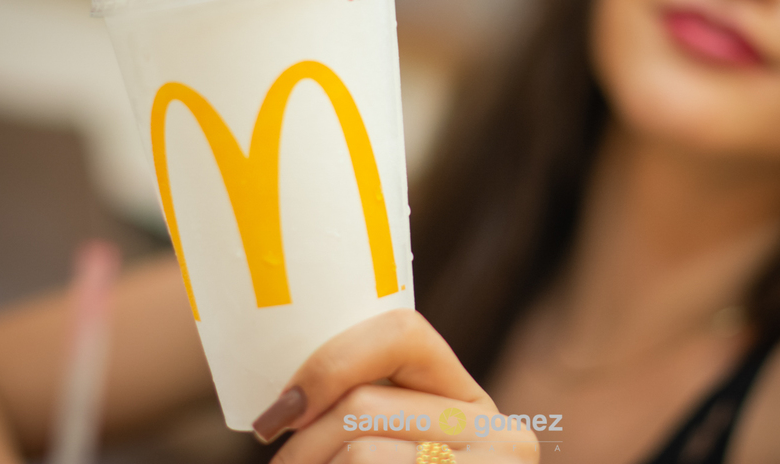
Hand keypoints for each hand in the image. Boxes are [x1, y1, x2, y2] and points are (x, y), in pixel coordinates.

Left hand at [254, 309, 538, 462]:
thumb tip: (276, 397)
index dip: (330, 362)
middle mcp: (503, 432)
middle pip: (365, 403)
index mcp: (470, 403)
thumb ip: (360, 411)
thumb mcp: (381, 446)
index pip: (403, 332)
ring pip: (359, 447)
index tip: (278, 415)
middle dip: (303, 445)